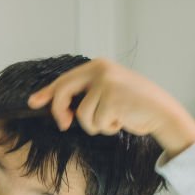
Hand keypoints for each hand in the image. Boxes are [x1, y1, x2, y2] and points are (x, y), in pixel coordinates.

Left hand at [27, 58, 194, 157]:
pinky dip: (106, 128)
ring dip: (95, 125)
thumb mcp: (106, 92)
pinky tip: (122, 121)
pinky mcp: (112, 99)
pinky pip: (95, 123)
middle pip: (64, 92)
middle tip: (64, 125)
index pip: (65, 80)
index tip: (33, 102)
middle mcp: (100, 70)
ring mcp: (106, 83)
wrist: (161, 112)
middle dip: (59, 112)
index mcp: (98, 65)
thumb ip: (83, 94)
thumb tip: (49, 102)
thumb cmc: (132, 106)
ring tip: (113, 119)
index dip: (47, 93)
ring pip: (81, 115)